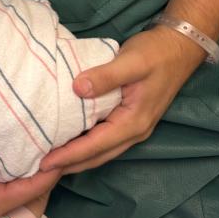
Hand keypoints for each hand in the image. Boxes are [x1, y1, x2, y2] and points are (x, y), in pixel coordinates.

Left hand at [39, 26, 203, 174]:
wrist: (178, 47)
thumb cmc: (155, 54)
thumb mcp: (131, 62)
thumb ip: (105, 76)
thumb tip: (78, 88)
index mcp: (134, 121)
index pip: (96, 145)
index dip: (69, 155)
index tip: (45, 162)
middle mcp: (134, 130)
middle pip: (98, 155)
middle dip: (70, 164)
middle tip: (40, 169)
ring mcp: (133, 126)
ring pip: (101, 151)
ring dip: (77, 158)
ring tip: (50, 162)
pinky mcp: (129, 118)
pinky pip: (104, 139)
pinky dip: (85, 146)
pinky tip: (68, 142)